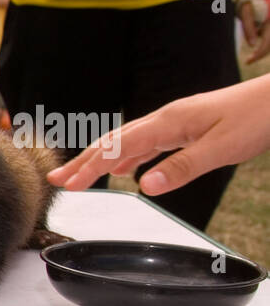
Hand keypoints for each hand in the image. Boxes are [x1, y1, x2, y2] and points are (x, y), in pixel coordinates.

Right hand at [47, 75, 269, 194]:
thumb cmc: (258, 118)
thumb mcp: (222, 148)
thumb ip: (182, 167)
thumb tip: (144, 186)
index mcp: (169, 122)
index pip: (119, 148)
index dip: (91, 168)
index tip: (68, 186)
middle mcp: (166, 119)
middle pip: (114, 141)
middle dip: (83, 162)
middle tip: (56, 179)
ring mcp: (175, 122)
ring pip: (127, 141)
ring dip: (101, 159)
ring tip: (80, 176)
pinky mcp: (185, 127)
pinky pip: (147, 143)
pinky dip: (128, 157)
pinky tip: (126, 169)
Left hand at [238, 0, 269, 64]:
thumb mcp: (244, 10)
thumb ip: (249, 28)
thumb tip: (253, 45)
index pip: (266, 43)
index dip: (258, 54)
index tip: (248, 62)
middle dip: (262, 52)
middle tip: (249, 60)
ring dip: (265, 45)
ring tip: (253, 46)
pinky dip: (266, 36)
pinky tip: (258, 34)